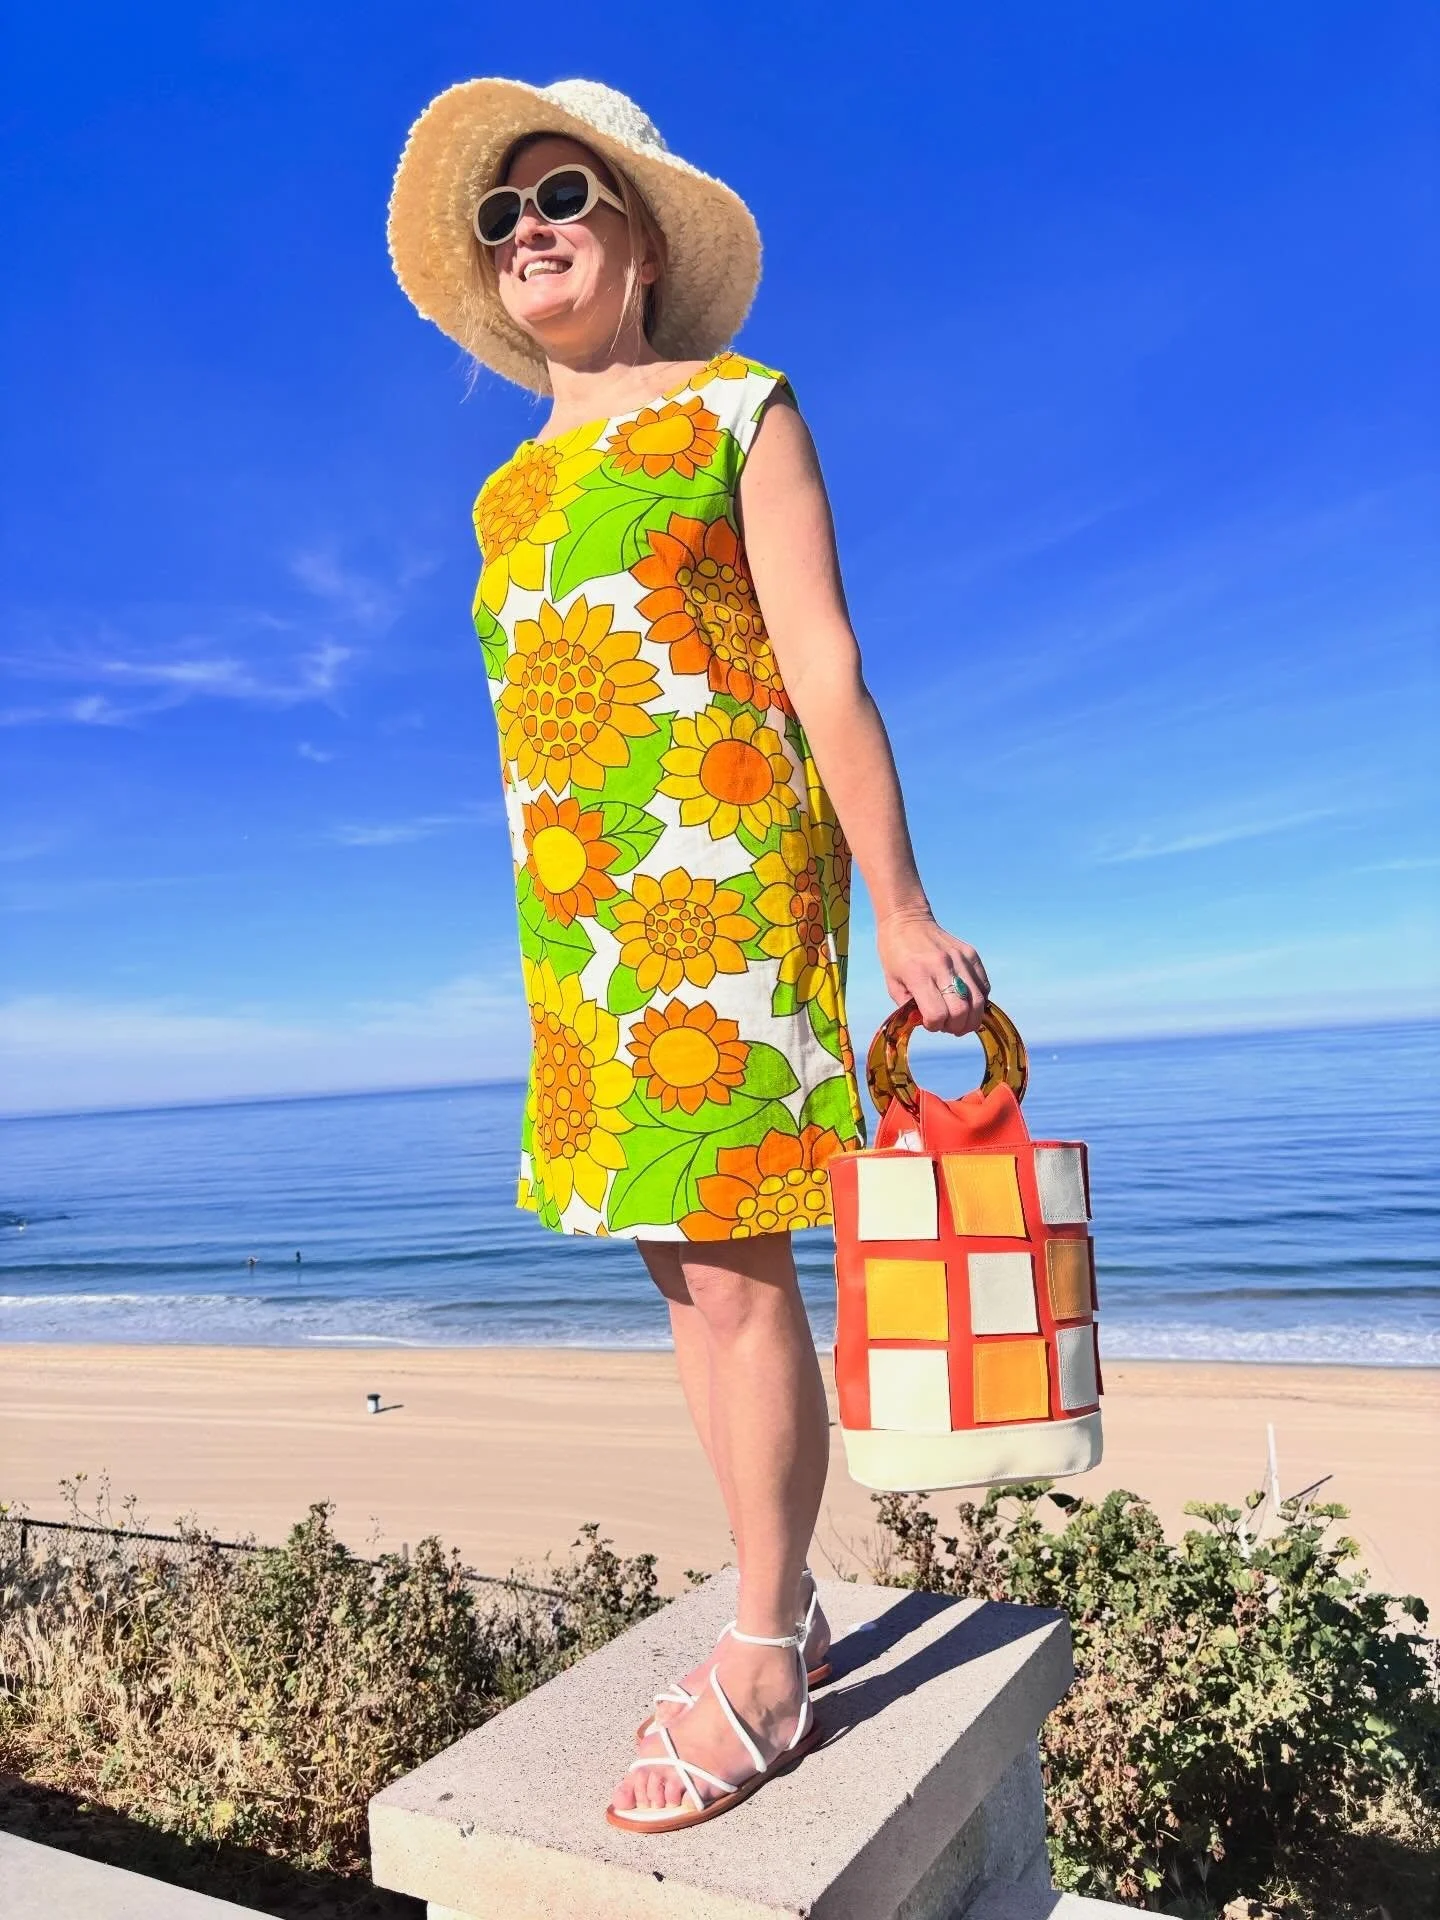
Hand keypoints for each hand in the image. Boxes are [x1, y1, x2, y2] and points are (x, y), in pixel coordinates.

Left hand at [877, 906, 990, 1035]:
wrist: (907, 919)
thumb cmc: (895, 953)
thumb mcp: (892, 983)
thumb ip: (909, 1007)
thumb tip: (927, 1023)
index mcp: (918, 974)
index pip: (936, 1013)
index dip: (934, 1025)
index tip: (929, 1023)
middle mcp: (943, 966)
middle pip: (961, 1011)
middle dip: (955, 1027)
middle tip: (947, 1026)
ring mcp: (961, 959)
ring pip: (978, 1001)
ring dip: (970, 1018)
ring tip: (959, 1020)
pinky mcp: (972, 954)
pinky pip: (984, 986)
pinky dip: (978, 1001)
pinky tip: (966, 1002)